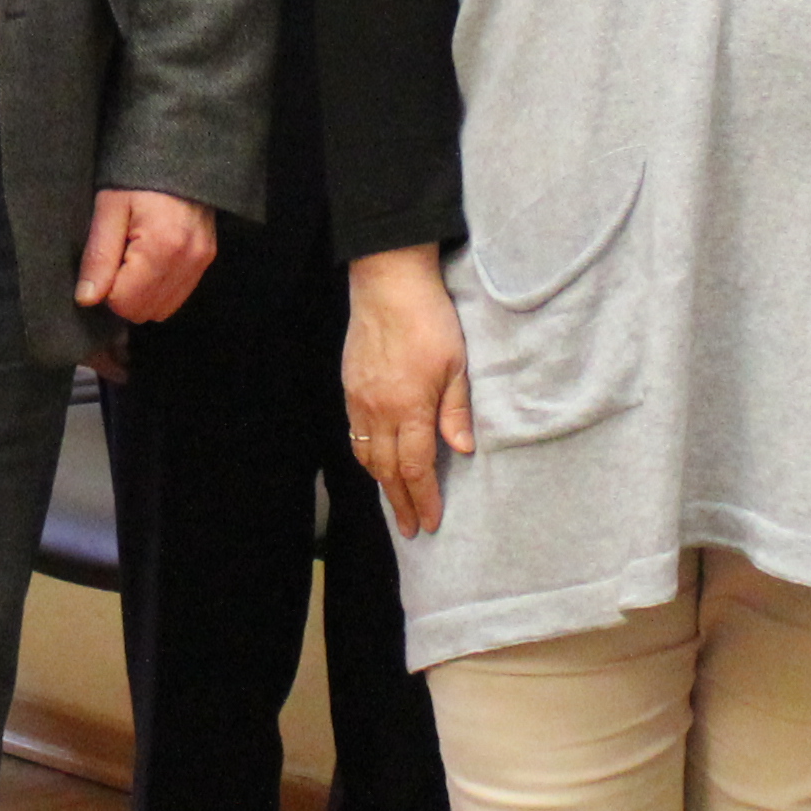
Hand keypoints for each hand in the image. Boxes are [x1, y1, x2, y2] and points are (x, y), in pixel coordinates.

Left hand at [76, 188, 216, 325]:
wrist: (176, 150)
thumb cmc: (136, 174)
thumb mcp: (108, 209)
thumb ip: (98, 257)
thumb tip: (86, 299)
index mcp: (162, 247)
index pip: (125, 303)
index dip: (106, 289)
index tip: (104, 260)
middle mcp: (188, 260)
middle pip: (145, 311)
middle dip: (123, 295)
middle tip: (117, 258)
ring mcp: (201, 261)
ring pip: (162, 309)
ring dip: (141, 294)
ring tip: (132, 258)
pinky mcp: (206, 258)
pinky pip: (177, 295)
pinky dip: (158, 288)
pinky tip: (149, 260)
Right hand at [344, 245, 474, 537]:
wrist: (388, 281)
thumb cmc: (430, 318)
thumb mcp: (457, 364)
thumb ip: (456, 410)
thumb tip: (461, 450)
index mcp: (409, 407)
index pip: (416, 467)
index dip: (423, 498)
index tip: (430, 522)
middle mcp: (378, 410)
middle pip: (386, 470)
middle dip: (400, 502)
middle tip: (411, 528)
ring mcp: (359, 398)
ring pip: (365, 455)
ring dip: (381, 482)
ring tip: (395, 502)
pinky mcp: (349, 386)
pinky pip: (354, 433)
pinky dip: (365, 456)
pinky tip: (375, 462)